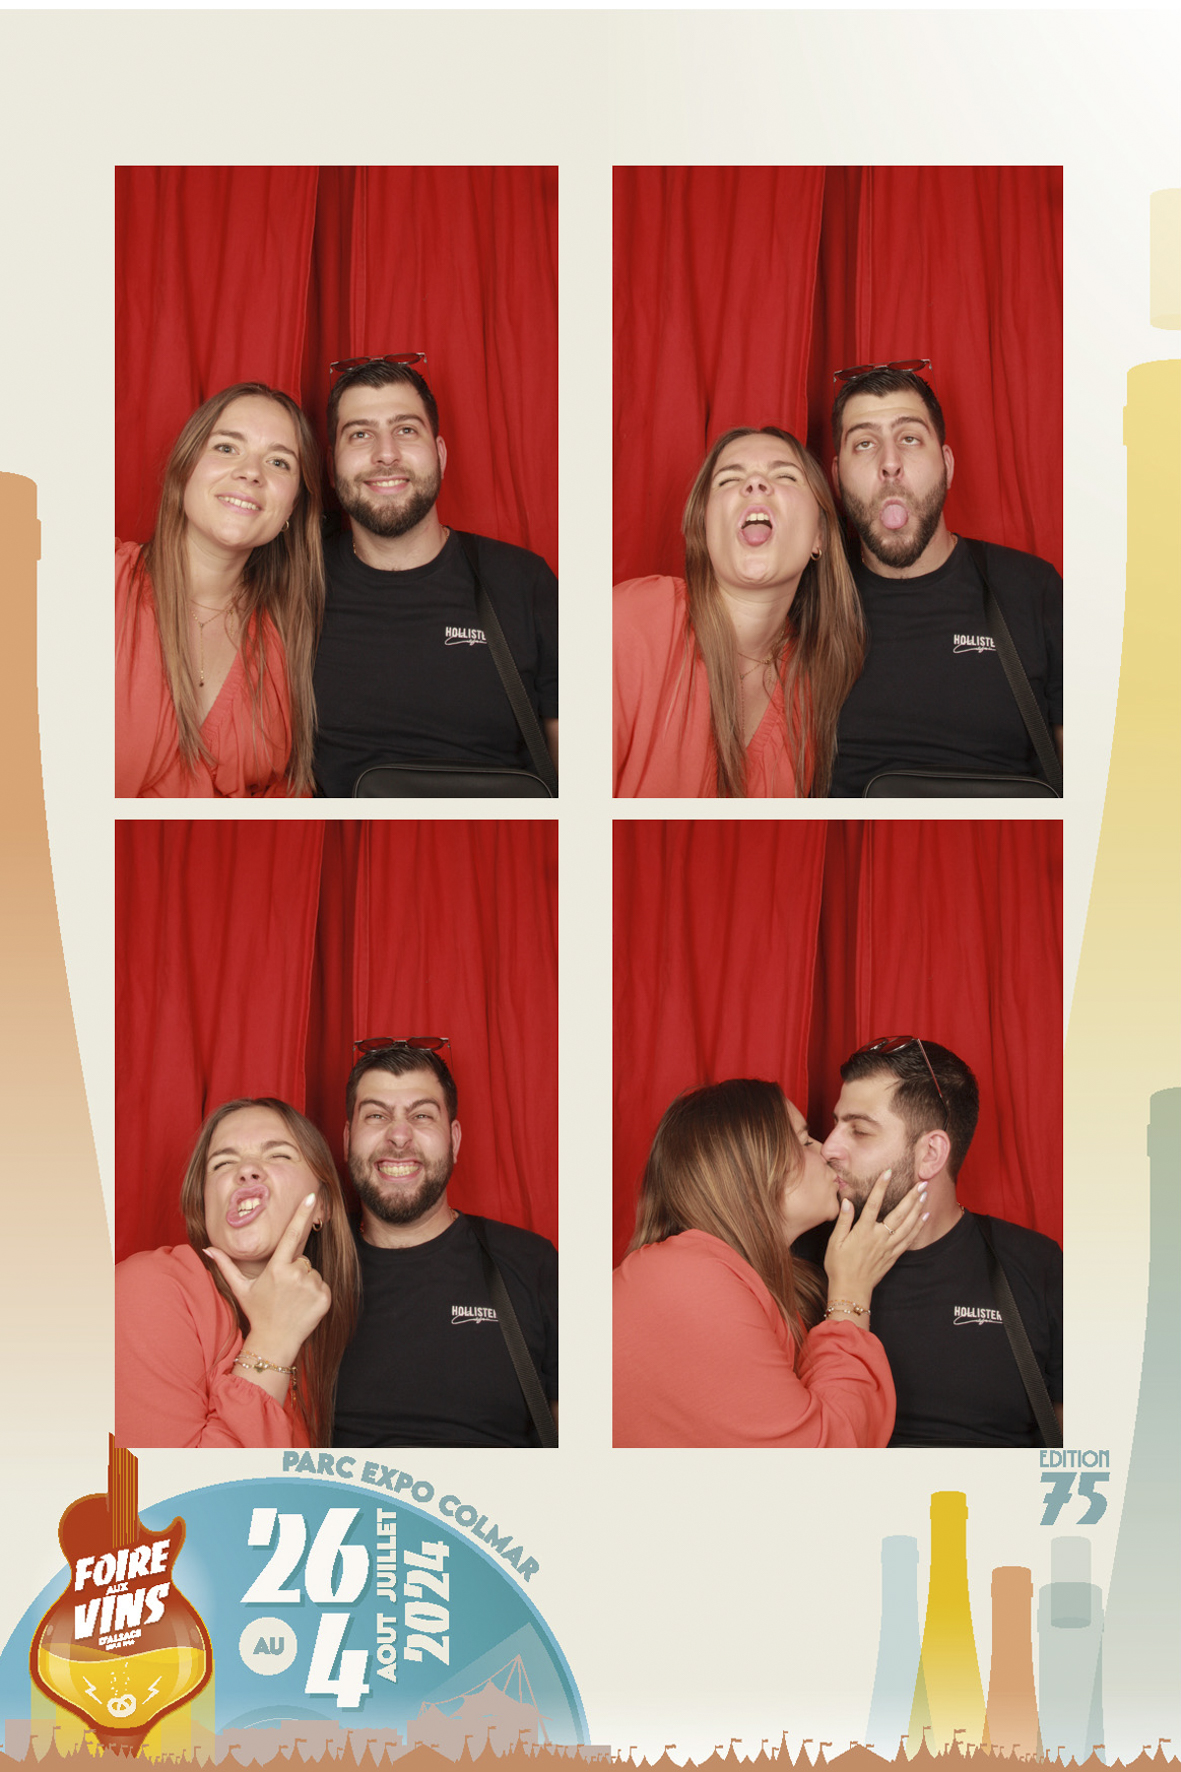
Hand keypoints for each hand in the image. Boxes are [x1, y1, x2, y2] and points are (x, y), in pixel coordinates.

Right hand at [205, 1193, 330, 1368]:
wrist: (275, 1342)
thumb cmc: (257, 1312)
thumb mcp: (240, 1288)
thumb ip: (225, 1265)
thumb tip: (207, 1248)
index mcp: (277, 1268)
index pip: (291, 1234)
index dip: (302, 1213)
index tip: (312, 1196)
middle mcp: (296, 1274)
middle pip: (302, 1259)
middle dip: (294, 1269)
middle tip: (283, 1289)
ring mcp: (312, 1286)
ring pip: (312, 1271)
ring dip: (305, 1281)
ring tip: (292, 1298)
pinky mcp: (324, 1297)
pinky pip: (322, 1285)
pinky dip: (315, 1293)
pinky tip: (303, 1305)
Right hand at [823, 1169, 927, 1319]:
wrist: (851, 1290)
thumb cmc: (839, 1265)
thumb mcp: (835, 1242)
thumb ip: (843, 1220)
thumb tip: (847, 1201)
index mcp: (863, 1231)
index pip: (874, 1204)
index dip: (881, 1187)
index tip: (888, 1172)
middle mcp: (879, 1237)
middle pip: (899, 1213)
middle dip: (911, 1197)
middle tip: (921, 1183)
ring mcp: (889, 1247)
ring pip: (908, 1225)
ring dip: (918, 1208)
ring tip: (925, 1194)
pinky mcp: (894, 1255)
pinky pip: (909, 1239)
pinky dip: (918, 1226)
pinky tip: (924, 1216)